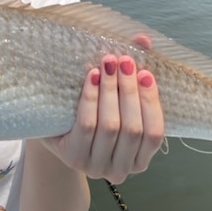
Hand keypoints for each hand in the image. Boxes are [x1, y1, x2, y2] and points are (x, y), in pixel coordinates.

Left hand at [44, 49, 164, 183]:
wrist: (56, 129)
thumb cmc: (95, 112)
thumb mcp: (118, 96)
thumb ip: (135, 72)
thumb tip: (144, 40)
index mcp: (139, 160)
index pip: (154, 134)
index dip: (151, 103)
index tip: (145, 73)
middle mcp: (120, 170)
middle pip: (132, 129)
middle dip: (130, 91)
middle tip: (125, 61)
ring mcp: (96, 167)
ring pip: (110, 127)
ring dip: (111, 91)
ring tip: (108, 63)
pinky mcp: (73, 158)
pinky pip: (86, 126)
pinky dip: (91, 98)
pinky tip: (92, 77)